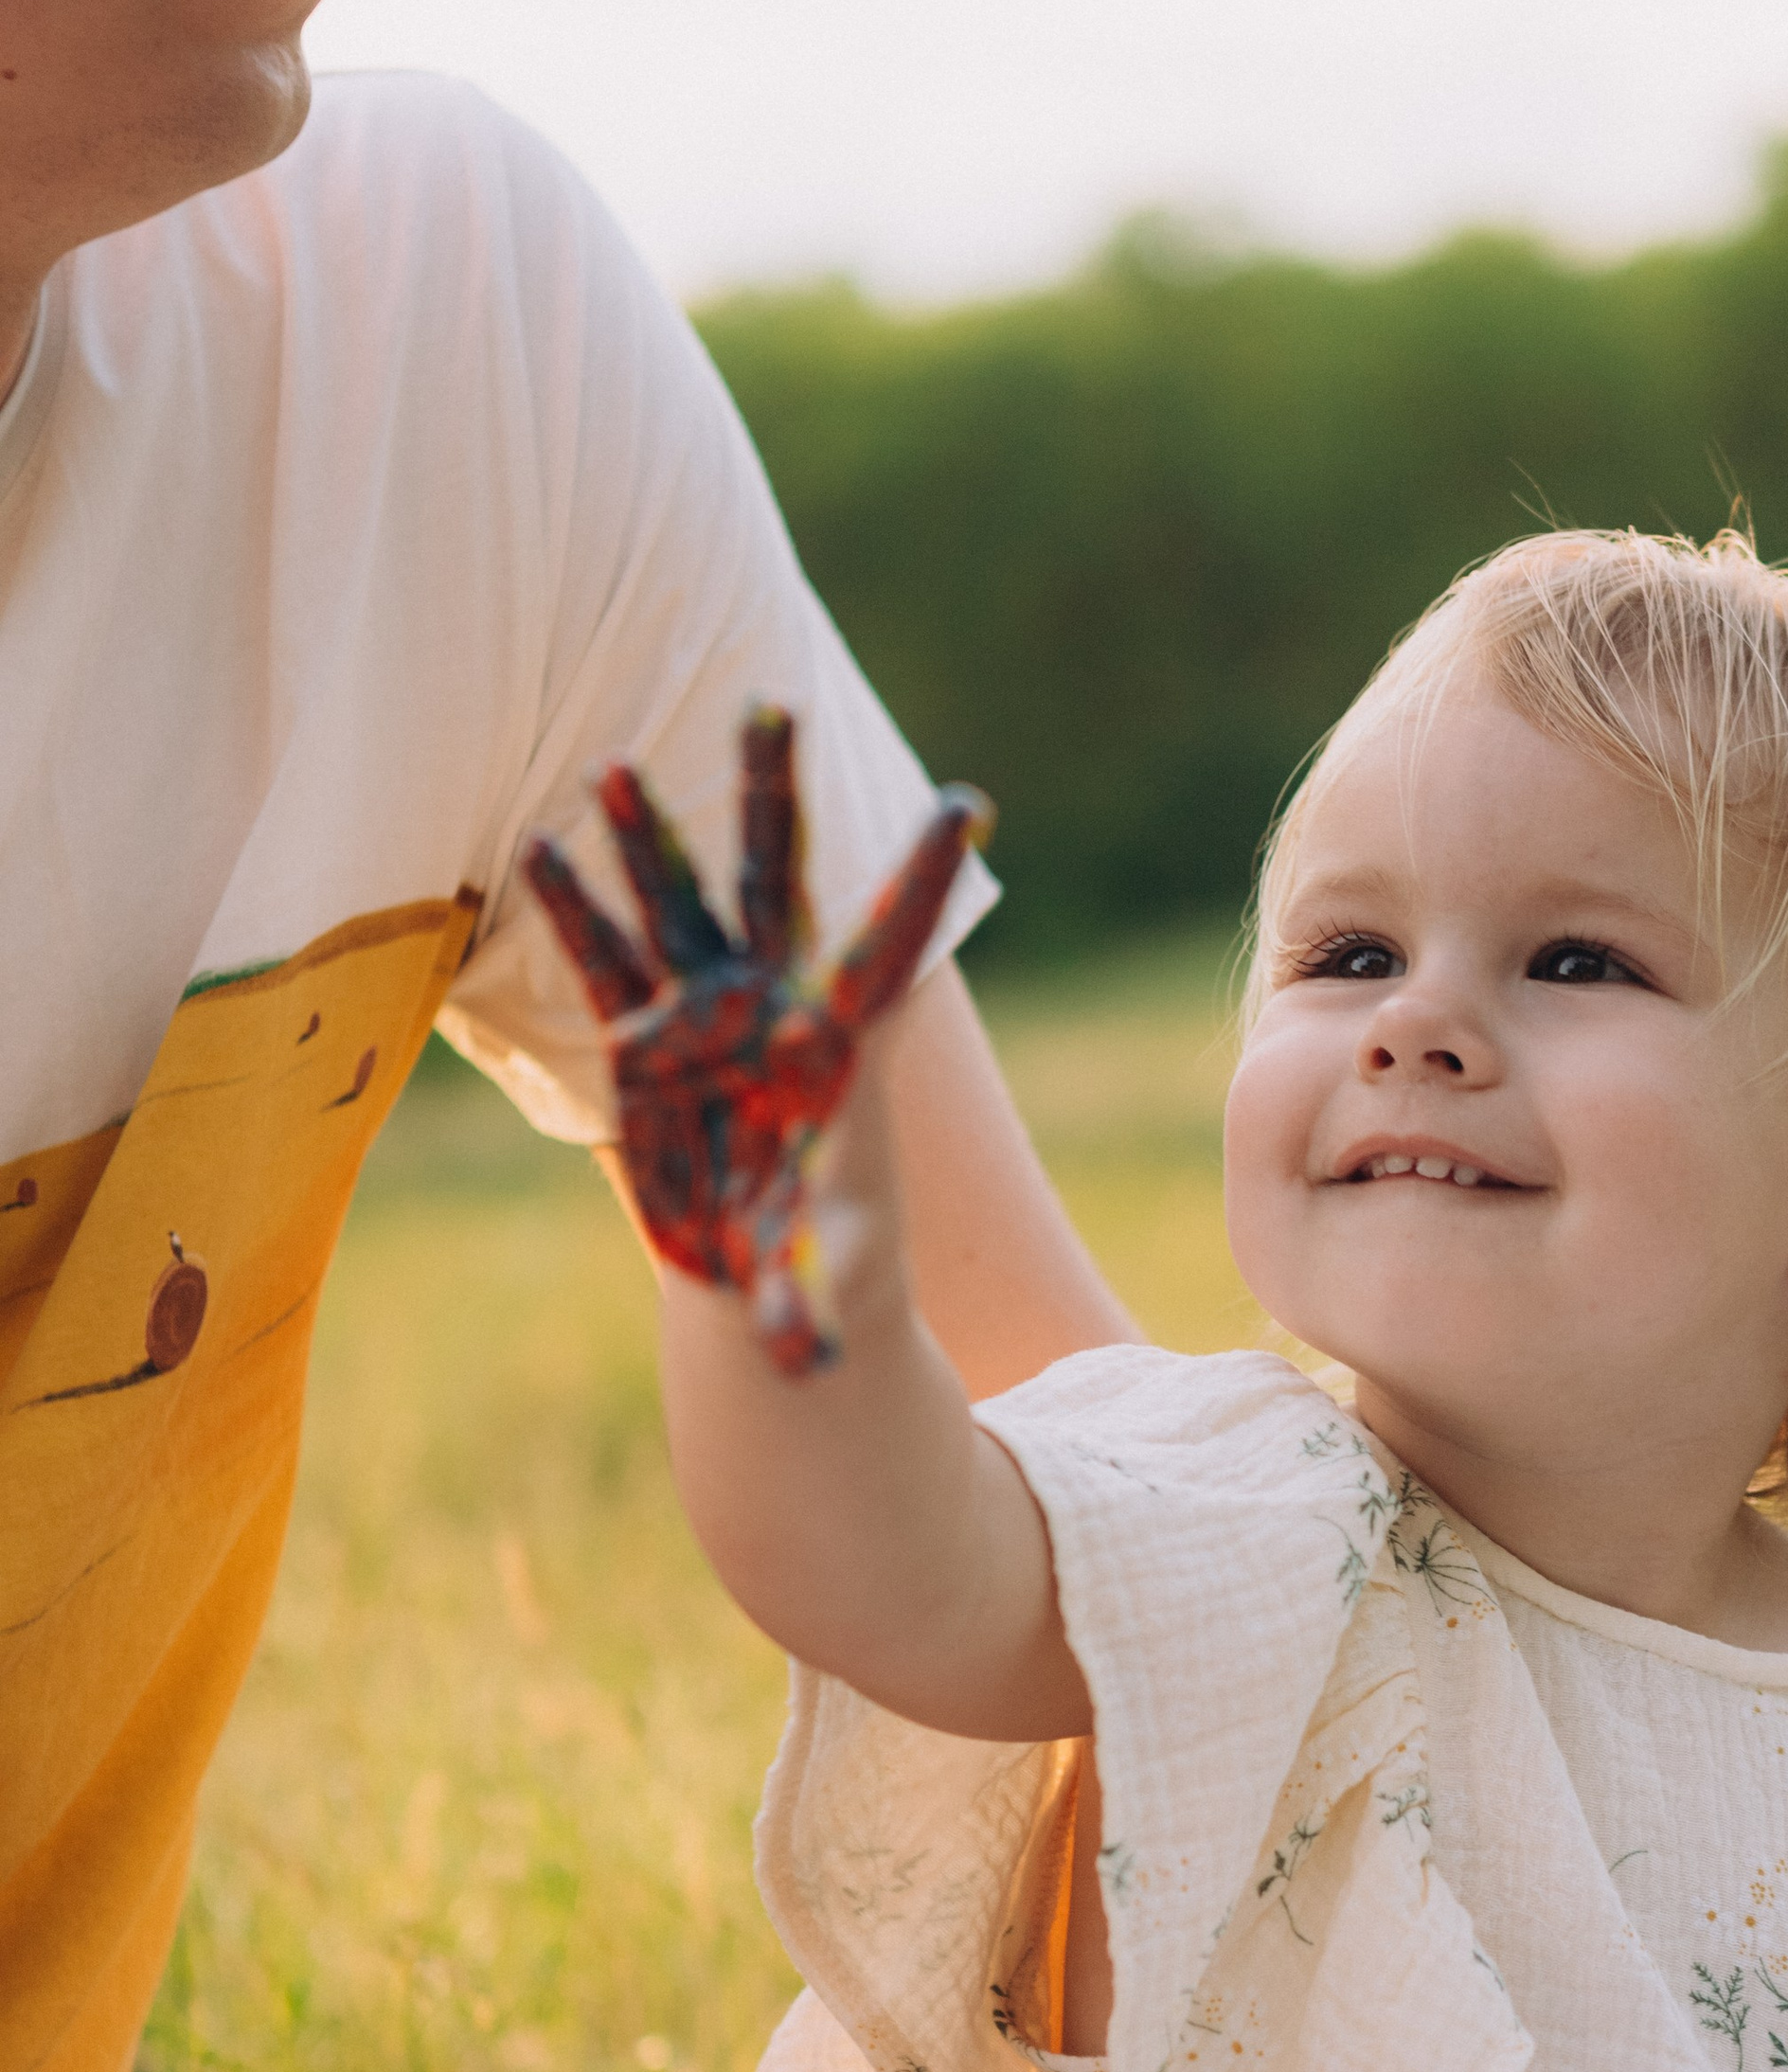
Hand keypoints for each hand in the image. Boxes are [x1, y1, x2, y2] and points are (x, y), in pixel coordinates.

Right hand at [525, 710, 991, 1373]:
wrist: (762, 1268)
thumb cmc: (817, 1269)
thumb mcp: (816, 1287)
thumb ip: (806, 1314)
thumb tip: (806, 1368)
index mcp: (841, 1050)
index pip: (890, 948)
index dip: (918, 880)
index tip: (968, 803)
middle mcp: (771, 1009)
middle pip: (771, 885)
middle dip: (767, 797)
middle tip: (770, 702)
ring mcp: (704, 1016)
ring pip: (675, 907)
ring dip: (643, 840)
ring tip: (608, 761)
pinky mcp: (643, 1044)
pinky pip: (603, 962)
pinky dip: (572, 910)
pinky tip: (534, 848)